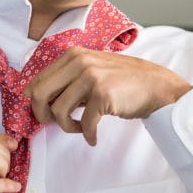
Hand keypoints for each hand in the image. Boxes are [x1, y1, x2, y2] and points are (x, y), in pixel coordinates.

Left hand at [24, 48, 192, 145]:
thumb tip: (42, 98)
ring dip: (67, 127)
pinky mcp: (103, 95)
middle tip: (55, 124)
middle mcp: (79, 62)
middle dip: (42, 115)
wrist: (157, 87)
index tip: (46, 113)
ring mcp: (91, 78)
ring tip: (80, 129)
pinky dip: (88, 135)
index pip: (37, 80)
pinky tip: (93, 137)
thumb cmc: (126, 82)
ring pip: (58, 111)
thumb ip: (70, 79)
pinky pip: (84, 124)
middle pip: (39, 94)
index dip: (35, 102)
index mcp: (73, 55)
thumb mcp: (94, 70)